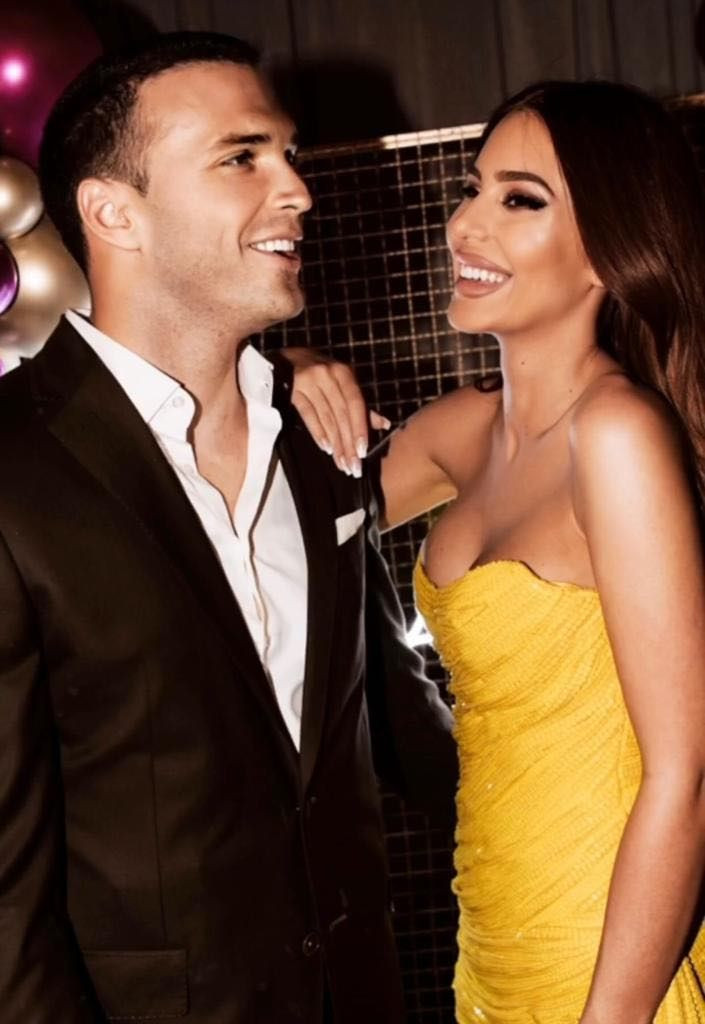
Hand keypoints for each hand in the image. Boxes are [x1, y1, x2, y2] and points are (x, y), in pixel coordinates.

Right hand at [284, 347, 390, 475]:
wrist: (285, 361)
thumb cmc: (320, 375)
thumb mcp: (342, 384)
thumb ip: (361, 405)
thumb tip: (384, 425)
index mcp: (344, 374)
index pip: (356, 404)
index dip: (360, 428)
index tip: (363, 451)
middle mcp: (328, 376)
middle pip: (341, 415)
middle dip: (348, 443)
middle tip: (353, 466)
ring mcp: (309, 382)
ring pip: (326, 418)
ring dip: (335, 443)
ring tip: (341, 463)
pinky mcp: (293, 390)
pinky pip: (308, 415)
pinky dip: (318, 432)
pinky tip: (325, 448)